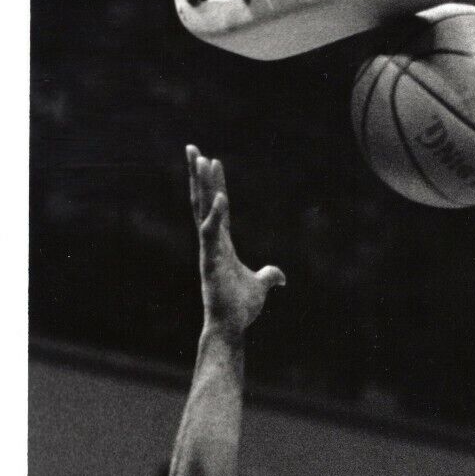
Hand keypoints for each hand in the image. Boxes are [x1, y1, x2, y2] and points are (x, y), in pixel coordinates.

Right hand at [188, 145, 284, 336]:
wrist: (230, 327)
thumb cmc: (240, 308)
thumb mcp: (259, 287)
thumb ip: (268, 276)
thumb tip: (281, 277)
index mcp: (221, 244)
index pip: (218, 207)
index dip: (216, 184)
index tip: (214, 160)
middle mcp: (211, 242)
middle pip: (202, 201)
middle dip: (198, 175)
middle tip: (193, 148)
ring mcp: (208, 250)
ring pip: (202, 210)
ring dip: (202, 185)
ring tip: (202, 159)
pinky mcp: (210, 261)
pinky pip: (211, 233)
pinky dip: (216, 214)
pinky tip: (221, 196)